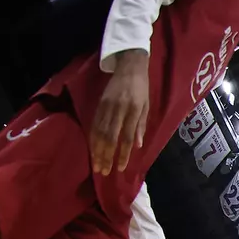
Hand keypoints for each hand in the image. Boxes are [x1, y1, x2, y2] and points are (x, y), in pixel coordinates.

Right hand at [91, 49, 149, 174]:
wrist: (129, 66)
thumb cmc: (142, 89)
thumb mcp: (147, 106)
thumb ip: (141, 125)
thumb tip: (137, 145)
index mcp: (133, 111)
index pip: (127, 137)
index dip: (122, 154)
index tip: (120, 168)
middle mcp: (118, 109)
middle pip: (110, 137)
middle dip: (106, 156)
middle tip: (103, 172)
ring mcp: (106, 106)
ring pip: (99, 132)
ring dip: (97, 150)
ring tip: (96, 165)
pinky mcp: (99, 104)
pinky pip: (94, 124)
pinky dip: (92, 138)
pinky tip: (92, 149)